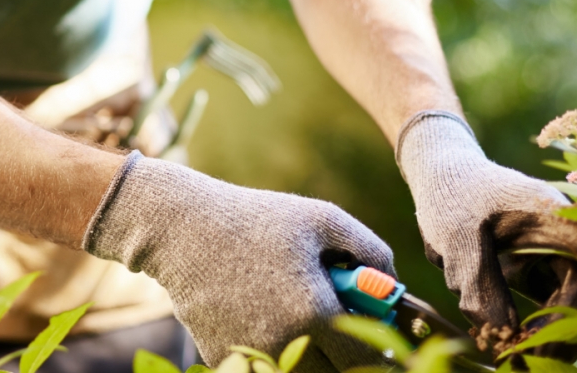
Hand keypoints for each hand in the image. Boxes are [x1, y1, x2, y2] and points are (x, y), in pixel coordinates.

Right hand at [84, 152, 393, 371]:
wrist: (182, 230)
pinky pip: (267, 367)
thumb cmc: (257, 218)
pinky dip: (277, 351)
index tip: (383, 338)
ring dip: (313, 357)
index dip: (383, 351)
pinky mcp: (225, 360)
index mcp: (315, 312)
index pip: (368, 358)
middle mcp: (286, 345)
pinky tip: (265, 314)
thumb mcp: (322, 219)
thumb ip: (371, 250)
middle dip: (345, 354)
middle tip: (338, 322)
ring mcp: (253, 357)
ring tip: (302, 315)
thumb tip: (395, 285)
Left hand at [397, 112, 576, 358]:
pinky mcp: (540, 267)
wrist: (440, 176)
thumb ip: (479, 283)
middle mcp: (562, 234)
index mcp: (551, 214)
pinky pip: (551, 303)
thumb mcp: (455, 236)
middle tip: (525, 356)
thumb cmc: (451, 195)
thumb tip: (505, 334)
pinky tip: (508, 338)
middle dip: (565, 329)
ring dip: (548, 331)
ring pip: (570, 302)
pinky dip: (535, 325)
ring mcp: (554, 252)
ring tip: (513, 351)